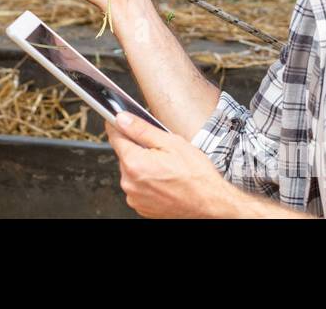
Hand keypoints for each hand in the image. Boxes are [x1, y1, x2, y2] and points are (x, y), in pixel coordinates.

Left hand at [106, 111, 238, 218]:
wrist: (210, 204)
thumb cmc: (196, 177)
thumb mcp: (171, 143)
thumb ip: (141, 129)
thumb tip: (122, 119)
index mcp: (134, 163)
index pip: (115, 137)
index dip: (120, 126)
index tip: (122, 121)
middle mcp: (129, 183)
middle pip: (125, 155)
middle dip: (139, 149)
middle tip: (161, 152)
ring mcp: (134, 197)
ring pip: (131, 172)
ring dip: (143, 167)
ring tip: (166, 169)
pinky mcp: (140, 207)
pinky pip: (138, 187)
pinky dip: (147, 182)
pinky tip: (164, 181)